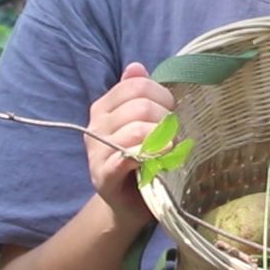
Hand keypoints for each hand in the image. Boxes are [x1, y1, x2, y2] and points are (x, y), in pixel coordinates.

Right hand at [85, 62, 174, 225]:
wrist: (127, 204)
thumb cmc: (140, 158)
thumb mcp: (141, 122)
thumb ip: (139, 94)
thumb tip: (136, 66)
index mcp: (104, 107)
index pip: (137, 86)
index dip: (162, 96)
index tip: (171, 112)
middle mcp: (96, 125)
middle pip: (140, 107)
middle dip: (165, 120)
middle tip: (172, 137)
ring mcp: (97, 151)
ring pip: (138, 130)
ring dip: (163, 141)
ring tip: (169, 152)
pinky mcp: (102, 176)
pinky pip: (125, 158)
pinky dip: (145, 156)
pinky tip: (157, 160)